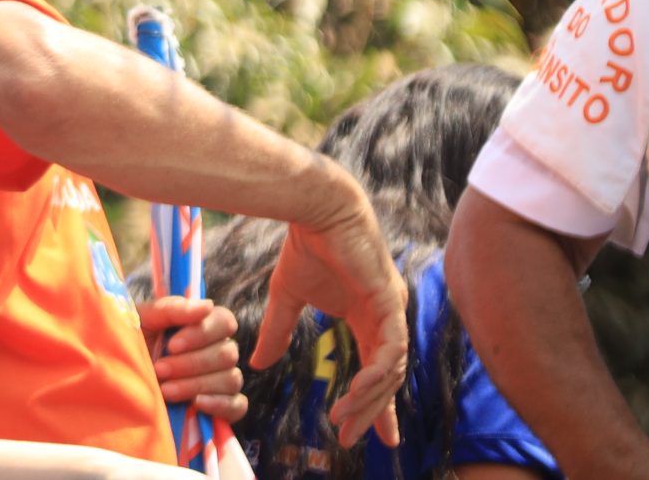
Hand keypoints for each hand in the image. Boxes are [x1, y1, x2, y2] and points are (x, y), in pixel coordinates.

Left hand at [141, 295, 246, 422]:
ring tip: (166, 389)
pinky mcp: (224, 406)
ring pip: (230, 379)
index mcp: (203, 325)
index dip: (202, 333)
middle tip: (160, 369)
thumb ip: (172, 309)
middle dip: (190, 363)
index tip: (172, 345)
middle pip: (227, 353)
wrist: (119, 380)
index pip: (225, 321)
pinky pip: (237, 405)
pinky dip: (219, 404)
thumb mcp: (143, 321)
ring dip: (196, 384)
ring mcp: (223, 379)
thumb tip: (206, 306)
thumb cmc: (132, 343)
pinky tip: (195, 403)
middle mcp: (218, 350)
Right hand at [255, 189, 407, 445]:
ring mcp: (392, 311)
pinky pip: (391, 351)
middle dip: (373, 412)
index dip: (375, 404)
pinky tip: (358, 392)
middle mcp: (387, 319)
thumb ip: (277, 331)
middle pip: (387, 378)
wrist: (314, 208)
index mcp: (368, 317)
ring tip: (344, 420)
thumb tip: (256, 364)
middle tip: (354, 440)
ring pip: (391, 370)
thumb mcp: (286, 298)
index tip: (372, 436)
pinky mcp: (390, 302)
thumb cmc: (304, 246)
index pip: (378, 370)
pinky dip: (375, 375)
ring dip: (369, 399)